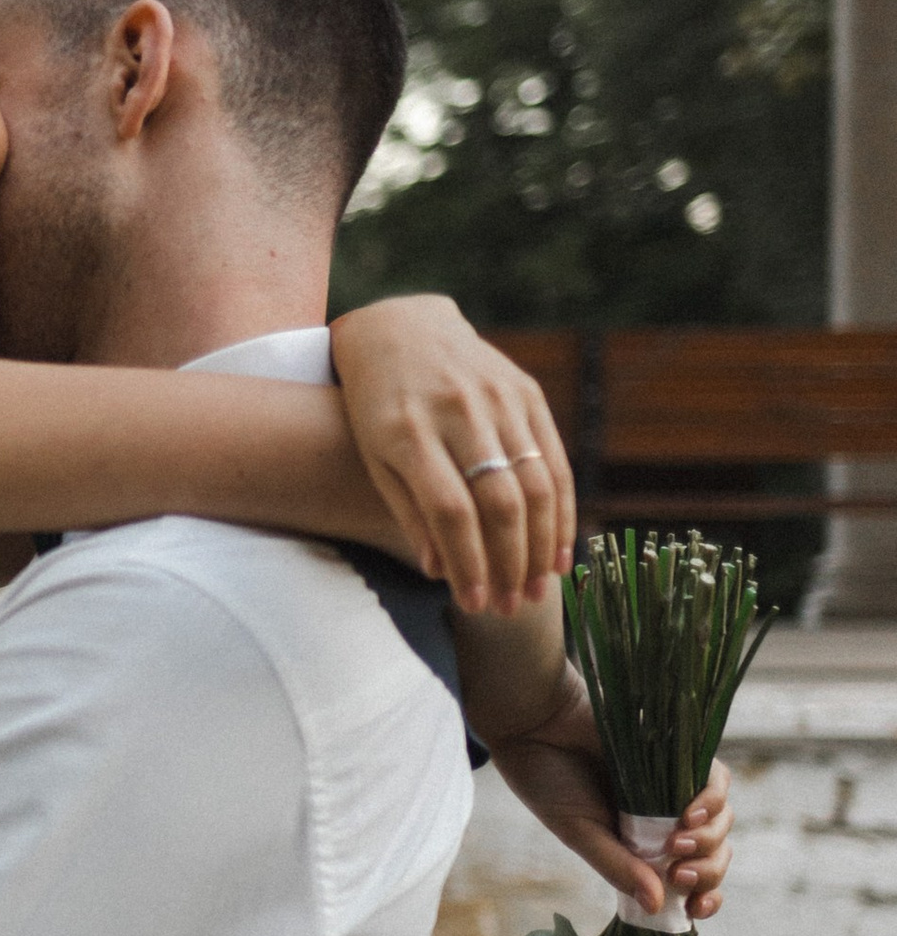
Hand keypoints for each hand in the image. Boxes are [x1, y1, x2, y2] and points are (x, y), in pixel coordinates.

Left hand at [329, 298, 574, 611]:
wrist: (399, 328)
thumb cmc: (376, 406)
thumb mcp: (374, 456)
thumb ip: (408, 511)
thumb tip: (439, 572)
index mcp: (408, 431)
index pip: (450, 510)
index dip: (468, 562)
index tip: (474, 604)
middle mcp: (457, 411)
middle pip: (499, 501)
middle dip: (510, 563)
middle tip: (512, 607)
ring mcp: (497, 397)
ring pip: (535, 483)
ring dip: (542, 546)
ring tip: (539, 590)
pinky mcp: (525, 390)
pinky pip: (554, 458)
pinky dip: (561, 509)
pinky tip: (559, 550)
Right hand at [488, 671, 733, 921]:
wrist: (537, 724)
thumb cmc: (548, 781)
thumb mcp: (580, 833)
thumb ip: (618, 867)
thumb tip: (657, 907)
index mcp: (641, 847)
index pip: (688, 879)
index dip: (702, 895)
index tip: (695, 908)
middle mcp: (664, 820)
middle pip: (713, 853)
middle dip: (708, 872)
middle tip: (680, 873)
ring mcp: (673, 789)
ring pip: (720, 821)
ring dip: (709, 840)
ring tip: (679, 844)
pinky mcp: (679, 756)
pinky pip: (715, 781)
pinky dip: (711, 800)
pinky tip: (689, 813)